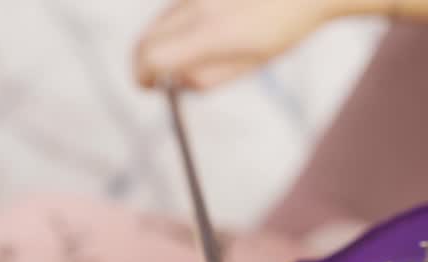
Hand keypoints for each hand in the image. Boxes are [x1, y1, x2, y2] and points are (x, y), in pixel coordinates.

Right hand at [134, 0, 360, 89]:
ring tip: (186, 53)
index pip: (152, 57)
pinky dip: (176, 24)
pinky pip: (175, 7)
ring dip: (161, 41)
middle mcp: (197, 5)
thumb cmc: (285, 26)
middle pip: (146, 38)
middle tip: (155, 77)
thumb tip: (174, 81)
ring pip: (159, 21)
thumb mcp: (250, 64)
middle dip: (144, 62)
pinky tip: (202, 28)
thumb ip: (207, 78)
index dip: (143, 77)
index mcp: (211, 33)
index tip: (149, 87)